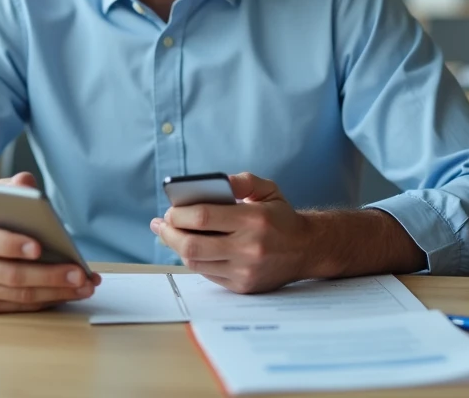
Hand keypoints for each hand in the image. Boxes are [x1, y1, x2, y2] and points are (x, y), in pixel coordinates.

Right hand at [0, 172, 101, 314]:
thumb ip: (11, 189)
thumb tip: (25, 183)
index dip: (13, 245)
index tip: (40, 247)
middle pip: (10, 275)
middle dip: (50, 276)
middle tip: (79, 274)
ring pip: (19, 296)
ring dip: (56, 292)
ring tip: (84, 285)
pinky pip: (20, 307)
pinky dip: (48, 300)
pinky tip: (70, 293)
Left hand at [150, 172, 310, 293]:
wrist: (307, 250)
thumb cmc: (281, 216)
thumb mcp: (267, 189)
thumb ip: (241, 182)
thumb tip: (212, 183)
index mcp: (253, 220)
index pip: (203, 217)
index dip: (179, 214)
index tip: (169, 210)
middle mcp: (249, 248)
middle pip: (192, 246)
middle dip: (169, 234)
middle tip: (161, 224)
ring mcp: (245, 271)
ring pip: (196, 263)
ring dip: (177, 248)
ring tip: (169, 234)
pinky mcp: (242, 286)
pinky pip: (207, 274)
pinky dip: (195, 260)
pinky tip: (190, 248)